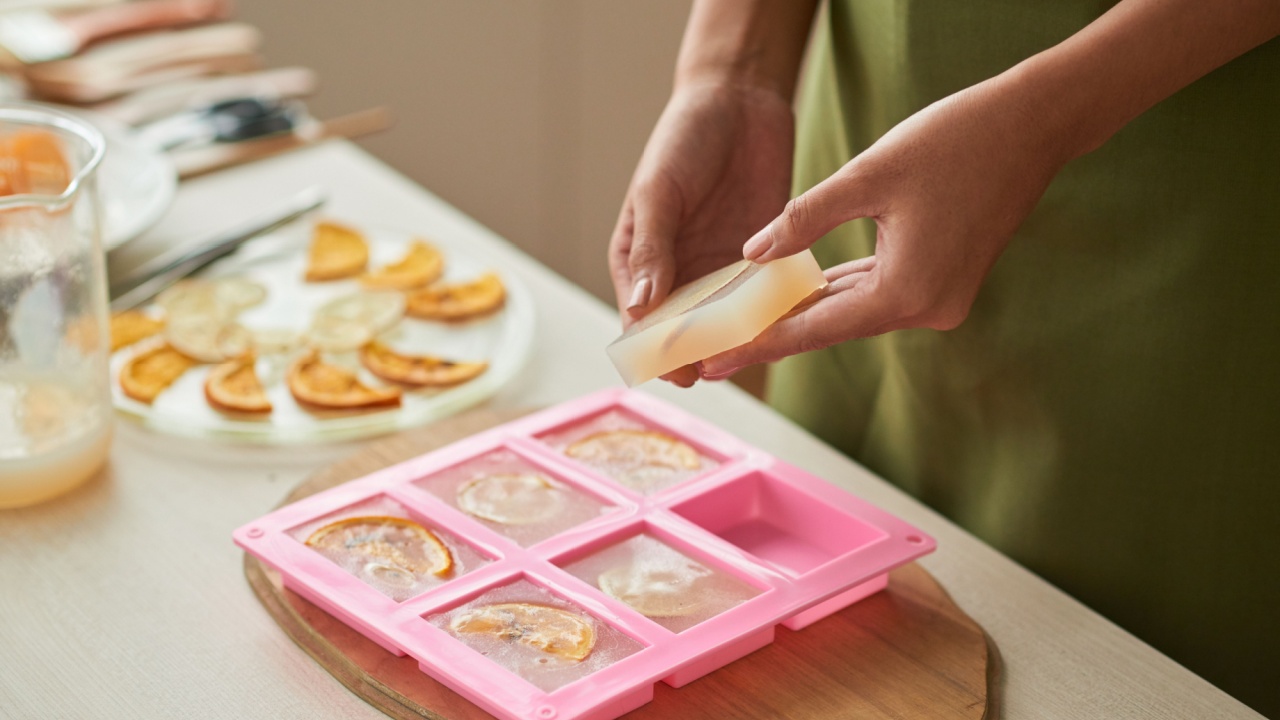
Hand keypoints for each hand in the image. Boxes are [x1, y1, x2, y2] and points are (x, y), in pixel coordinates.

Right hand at [609, 80, 794, 385]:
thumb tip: (640, 308)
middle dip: (704, 354)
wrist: (739, 99)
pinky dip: (776, 312)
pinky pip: (767, 296)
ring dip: (742, 338)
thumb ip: (652, 248)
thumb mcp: (658, 191)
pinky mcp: (762, 256)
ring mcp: (721, 268)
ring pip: (730, 322)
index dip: (659, 351)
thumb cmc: (683, 138)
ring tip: (760, 354)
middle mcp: (680, 273)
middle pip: (688, 331)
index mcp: (640, 261)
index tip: (679, 372)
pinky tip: (792, 324)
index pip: (643, 322)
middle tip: (726, 370)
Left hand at [697, 78, 1072, 378]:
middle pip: (832, 327)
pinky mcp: (945, 283)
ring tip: (745, 324)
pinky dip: (839, 292)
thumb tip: (753, 254)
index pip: (813, 328)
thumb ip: (804, 218)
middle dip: (773, 334)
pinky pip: (878, 293)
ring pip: (854, 310)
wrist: (1033, 125)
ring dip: (805, 313)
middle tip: (714, 350)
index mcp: (906, 291)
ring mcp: (940, 300)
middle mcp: (927, 310)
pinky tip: (800, 293)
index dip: (759, 343)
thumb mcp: (867, 175)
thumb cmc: (953, 141)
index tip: (713, 361)